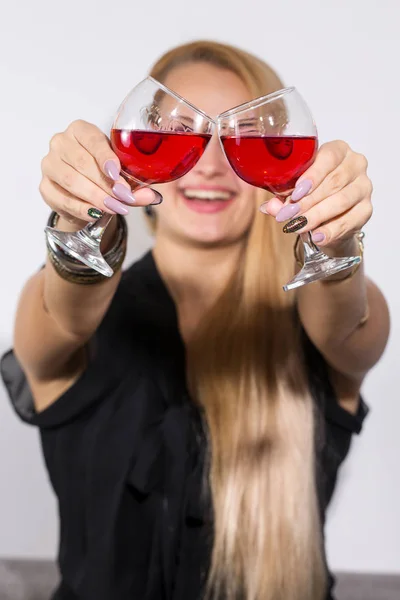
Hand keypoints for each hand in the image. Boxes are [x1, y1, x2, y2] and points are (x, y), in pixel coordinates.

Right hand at [40, 120, 159, 226]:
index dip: (105, 157)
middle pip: (82, 162)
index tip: (117, 174)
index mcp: (80, 130)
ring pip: (71, 180)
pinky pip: (62, 198)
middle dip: (105, 183)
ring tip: (114, 208)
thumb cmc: (104, 175)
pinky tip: (96, 214)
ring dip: (95, 196)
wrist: (85, 194)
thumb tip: (152, 197)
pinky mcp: (45, 186)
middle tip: (124, 198)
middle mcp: (60, 142)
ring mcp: (49, 164)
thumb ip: (136, 185)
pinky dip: (81, 208)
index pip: (92, 139)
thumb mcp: (122, 175)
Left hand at [260, 140, 372, 247]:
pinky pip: (349, 221)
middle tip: (288, 215)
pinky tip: (316, 236)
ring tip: (297, 226)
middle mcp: (355, 165)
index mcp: (338, 150)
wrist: (329, 218)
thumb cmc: (311, 195)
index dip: (313, 175)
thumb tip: (269, 207)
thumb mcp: (293, 192)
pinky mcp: (366, 210)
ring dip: (317, 215)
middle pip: (334, 182)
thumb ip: (282, 198)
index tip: (295, 192)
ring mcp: (364, 187)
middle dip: (308, 201)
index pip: (329, 157)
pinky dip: (330, 230)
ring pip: (341, 201)